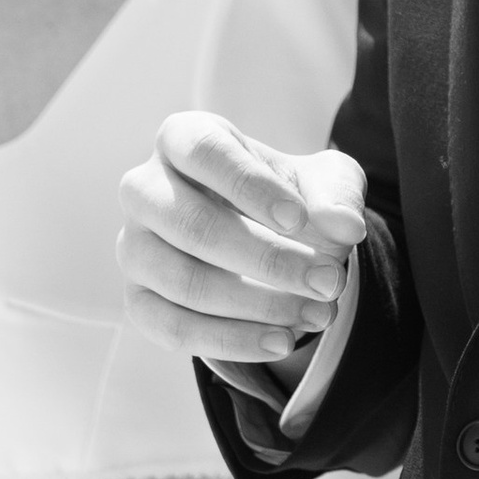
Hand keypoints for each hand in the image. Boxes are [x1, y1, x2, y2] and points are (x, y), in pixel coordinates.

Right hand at [119, 115, 365, 368]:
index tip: (300, 219)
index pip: (204, 152)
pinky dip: (232, 340)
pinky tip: (281, 341)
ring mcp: (133, 246)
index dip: (251, 186)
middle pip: (192, 225)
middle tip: (329, 281)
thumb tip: (345, 225)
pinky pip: (172, 328)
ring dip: (258, 305)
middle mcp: (144, 189)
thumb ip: (337, 195)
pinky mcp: (137, 299)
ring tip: (318, 313)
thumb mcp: (324, 182)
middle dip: (267, 260)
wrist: (268, 241)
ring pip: (183, 282)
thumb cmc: (287, 197)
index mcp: (183, 138)